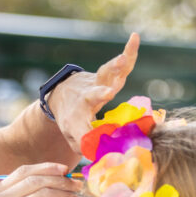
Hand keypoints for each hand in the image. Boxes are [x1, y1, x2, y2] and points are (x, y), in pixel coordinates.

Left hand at [48, 33, 139, 150]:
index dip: (89, 140)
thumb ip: (86, 148)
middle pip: (93, 97)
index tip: (95, 149)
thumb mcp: (73, 139)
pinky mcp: (104, 76)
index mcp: (76, 121)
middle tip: (107, 94)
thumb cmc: (71, 121)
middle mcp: (86, 101)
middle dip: (100, 95)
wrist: (61, 96)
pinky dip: (128, 52)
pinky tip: (134, 38)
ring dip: (115, 68)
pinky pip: (118, 65)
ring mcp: (95, 85)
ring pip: (106, 76)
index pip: (84, 133)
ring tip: (123, 60)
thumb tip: (104, 158)